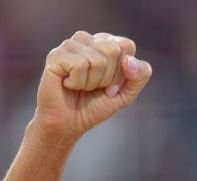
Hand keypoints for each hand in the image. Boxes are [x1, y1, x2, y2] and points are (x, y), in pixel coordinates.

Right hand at [32, 31, 152, 139]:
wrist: (68, 125)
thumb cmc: (94, 106)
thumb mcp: (126, 93)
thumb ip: (140, 75)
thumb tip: (129, 60)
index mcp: (105, 43)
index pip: (126, 46)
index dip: (122, 72)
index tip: (110, 87)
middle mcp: (87, 40)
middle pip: (113, 50)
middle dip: (107, 78)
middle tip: (93, 88)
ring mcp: (70, 45)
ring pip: (97, 59)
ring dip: (91, 82)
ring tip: (80, 87)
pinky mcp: (56, 55)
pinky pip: (80, 65)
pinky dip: (78, 82)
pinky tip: (68, 84)